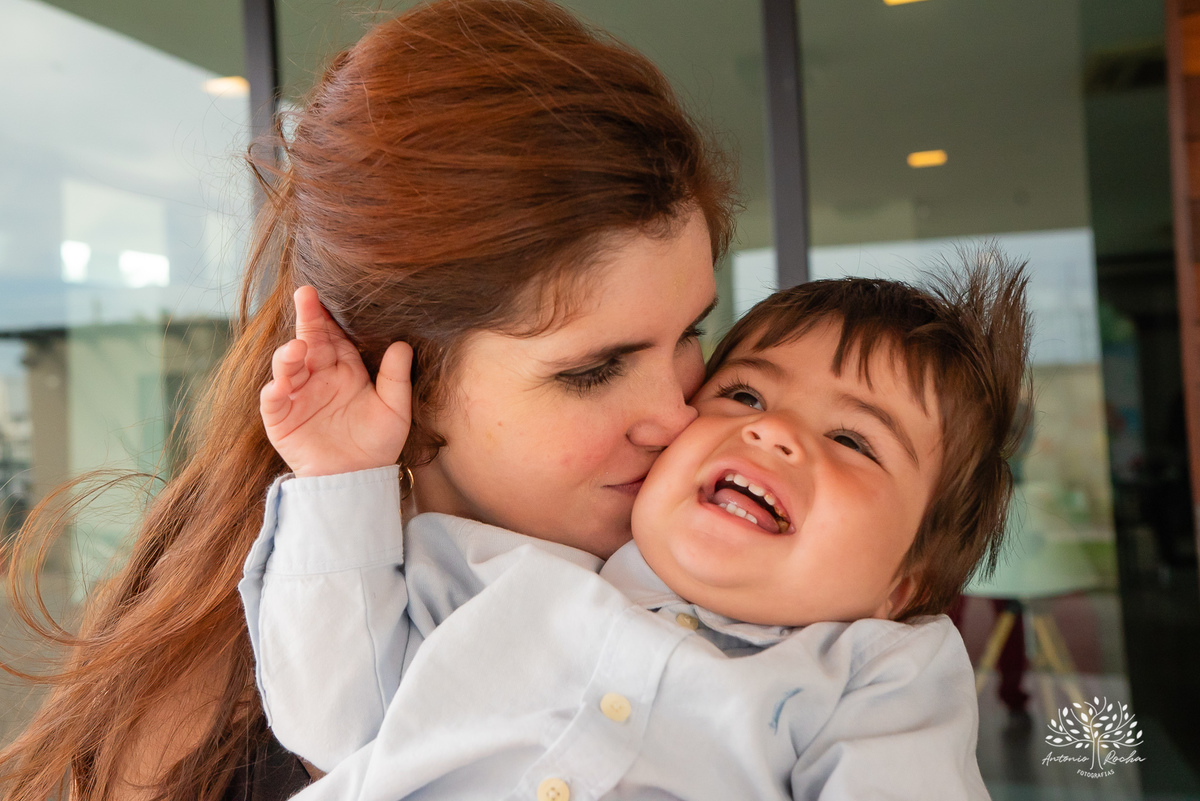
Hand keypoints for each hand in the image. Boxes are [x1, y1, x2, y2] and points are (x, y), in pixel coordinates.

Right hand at [260, 286, 412, 477]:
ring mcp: (297, 396)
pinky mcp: (281, 419)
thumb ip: (396, 377)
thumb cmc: (378, 443)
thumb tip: (403, 344)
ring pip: (287, 367)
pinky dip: (274, 390)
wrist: (359, 479)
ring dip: (289, 354)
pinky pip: (274, 400)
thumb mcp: (395, 409)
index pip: (334, 337)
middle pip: (308, 342)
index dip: (328, 317)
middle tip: (305, 294)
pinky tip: (281, 384)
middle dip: (306, 319)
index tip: (325, 294)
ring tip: (297, 347)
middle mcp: (318, 377)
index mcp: (344, 370)